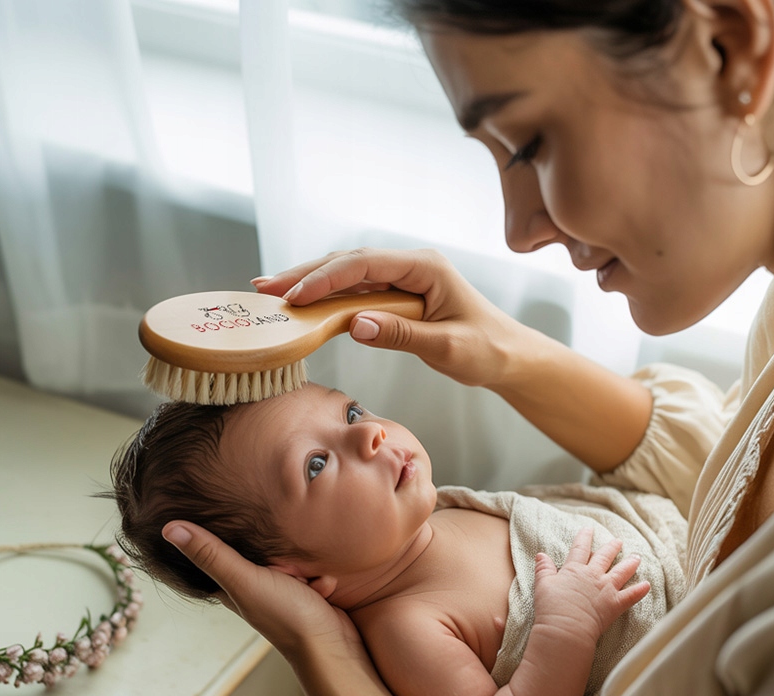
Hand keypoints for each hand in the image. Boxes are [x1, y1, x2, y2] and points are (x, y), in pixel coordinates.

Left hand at [161, 521, 367, 666]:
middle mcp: (250, 587)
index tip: (237, 525)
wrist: (332, 645)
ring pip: (287, 556)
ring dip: (300, 565)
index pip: (215, 550)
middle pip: (257, 549)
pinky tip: (320, 590)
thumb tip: (169, 528)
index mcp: (228, 586)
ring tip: (303, 581)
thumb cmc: (286, 618)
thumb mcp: (246, 581)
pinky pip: (310, 569)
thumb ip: (211, 554)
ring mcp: (278, 590)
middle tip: (282, 567)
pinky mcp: (303, 591)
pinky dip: (317, 578)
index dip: (224, 536)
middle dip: (276, 551)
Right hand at [251, 247, 541, 388]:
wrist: (509, 355)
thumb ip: (402, 336)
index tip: (293, 297)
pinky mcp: (398, 295)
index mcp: (424, 267)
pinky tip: (303, 305)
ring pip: (348, 274)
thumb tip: (355, 325)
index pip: (363, 265)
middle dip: (305, 274)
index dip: (324, 279)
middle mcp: (410, 265)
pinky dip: (328, 298)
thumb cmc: (487, 349)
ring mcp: (403, 278)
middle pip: (348, 262)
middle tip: (264, 287)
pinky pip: (356, 292)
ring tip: (271, 292)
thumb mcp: (448, 347)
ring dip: (310, 283)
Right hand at [532, 527, 650, 650]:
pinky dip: (640, 590)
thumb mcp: (542, 585)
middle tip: (618, 541)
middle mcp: (593, 576)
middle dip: (611, 548)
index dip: (584, 538)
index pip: (580, 549)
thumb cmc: (551, 608)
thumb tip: (541, 555)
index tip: (589, 529)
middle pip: (604, 557)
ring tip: (637, 557)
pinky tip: (647, 585)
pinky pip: (631, 595)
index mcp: (575, 570)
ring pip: (621, 572)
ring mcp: (606, 589)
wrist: (565, 628)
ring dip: (629, 564)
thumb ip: (544, 569)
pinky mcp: (615, 604)